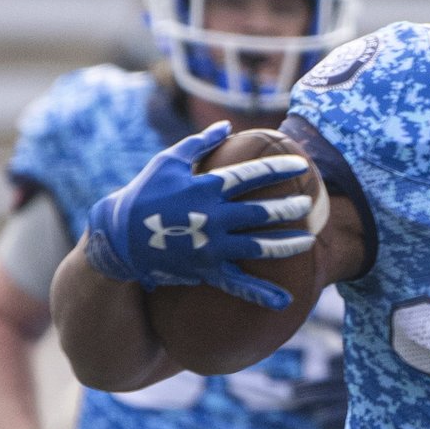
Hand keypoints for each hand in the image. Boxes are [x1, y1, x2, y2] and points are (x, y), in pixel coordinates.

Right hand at [81, 124, 321, 311]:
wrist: (120, 236)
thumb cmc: (145, 193)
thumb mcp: (168, 161)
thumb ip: (200, 144)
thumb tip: (226, 126)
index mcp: (206, 188)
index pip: (251, 175)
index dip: (279, 169)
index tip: (302, 166)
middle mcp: (213, 217)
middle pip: (260, 211)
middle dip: (288, 207)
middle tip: (308, 204)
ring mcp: (211, 246)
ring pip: (258, 246)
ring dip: (286, 244)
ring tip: (308, 241)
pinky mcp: (206, 270)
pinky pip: (239, 283)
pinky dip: (263, 293)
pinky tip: (286, 301)